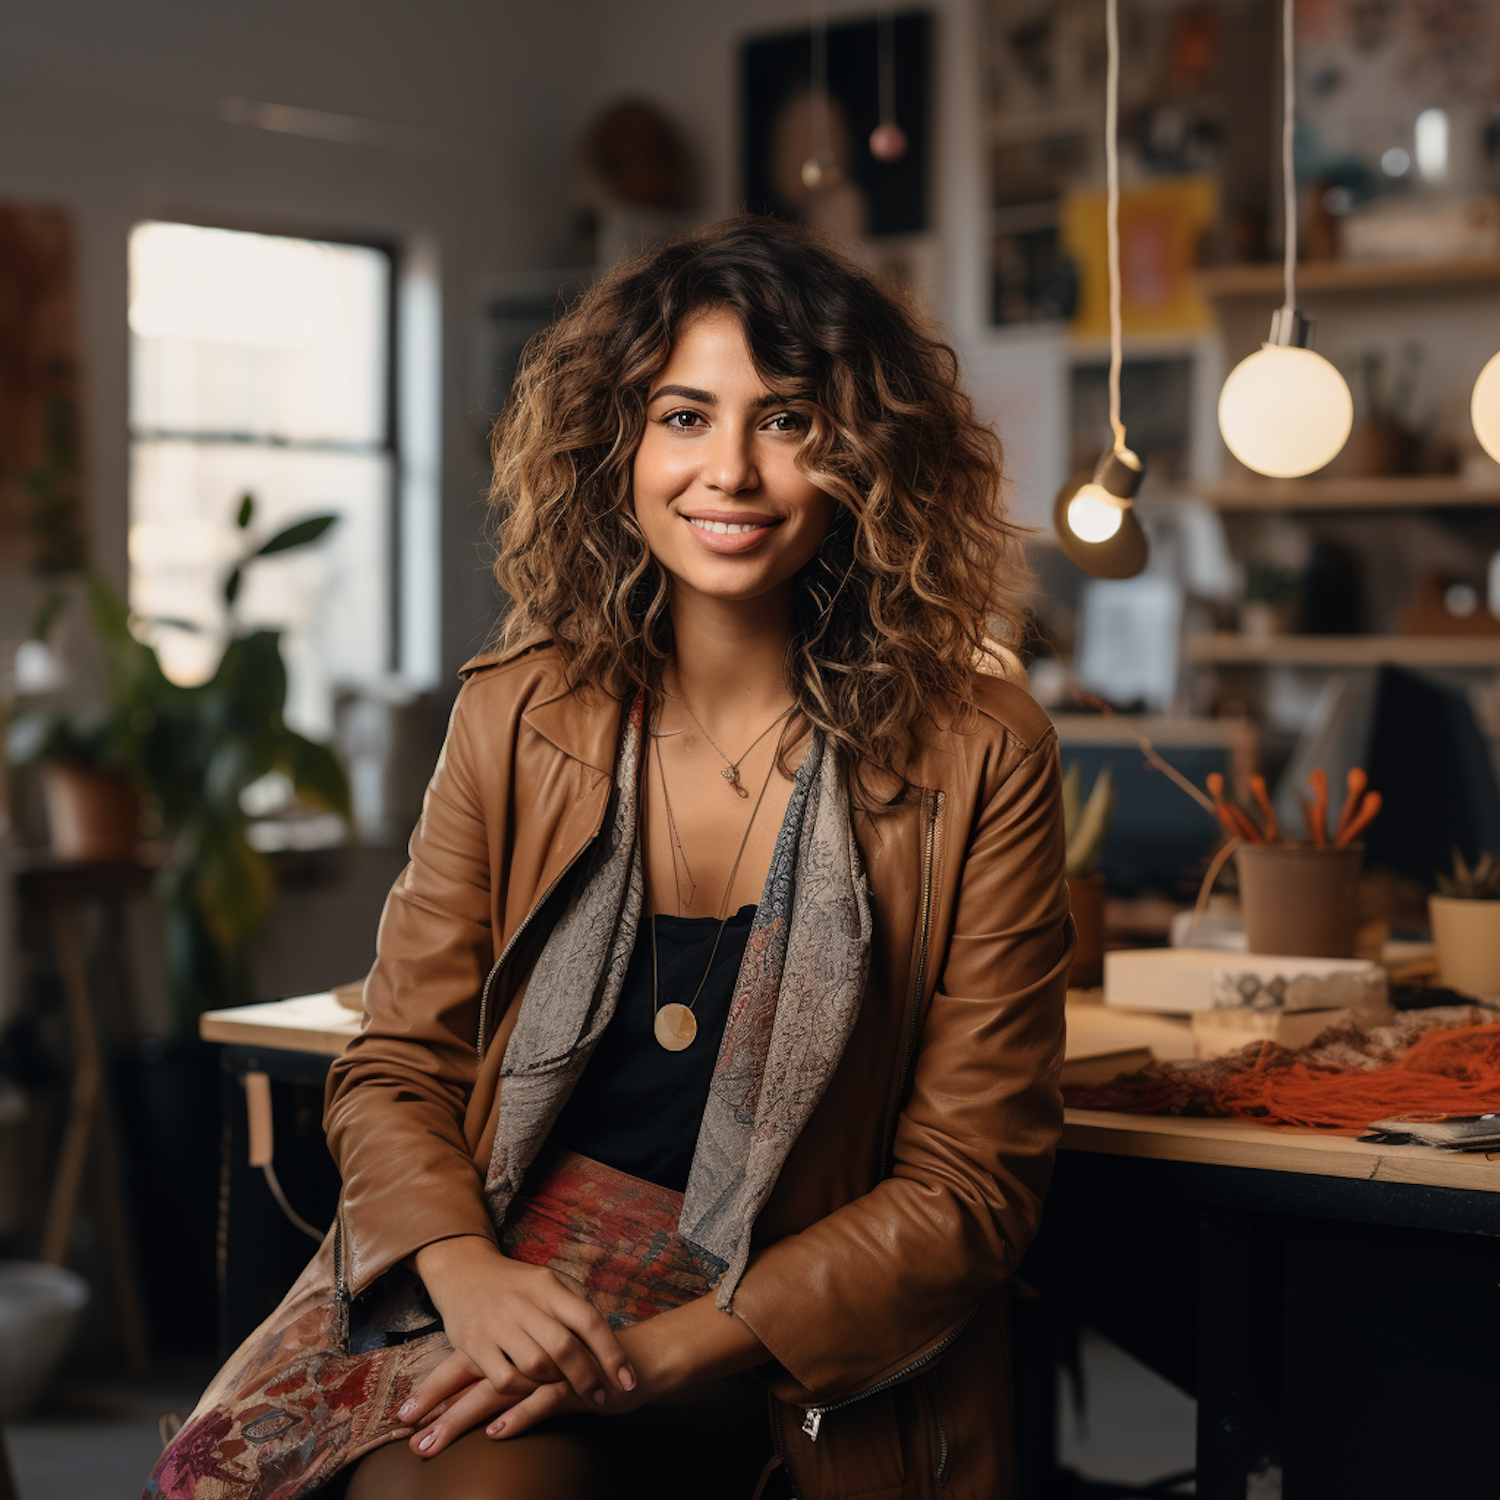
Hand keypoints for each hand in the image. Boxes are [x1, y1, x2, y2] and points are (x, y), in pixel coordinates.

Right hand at [411, 1238, 634, 1421]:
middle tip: (600, 1396)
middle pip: (565, 1347)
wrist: (462, 1270)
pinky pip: (505, 1379)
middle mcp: (524, 1302)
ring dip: (555, 1384)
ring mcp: (497, 1322)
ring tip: (563, 1388)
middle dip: (588, 1378)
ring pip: (536, 1365)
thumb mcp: (546, 1284)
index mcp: (548, 1286)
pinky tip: (530, 1389)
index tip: (628, 1379)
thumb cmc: (514, 1285)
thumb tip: (609, 1346)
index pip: (589, 1319)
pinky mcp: (473, 1343)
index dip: (612, 1353)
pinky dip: (523, 1390)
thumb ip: (571, 1310)